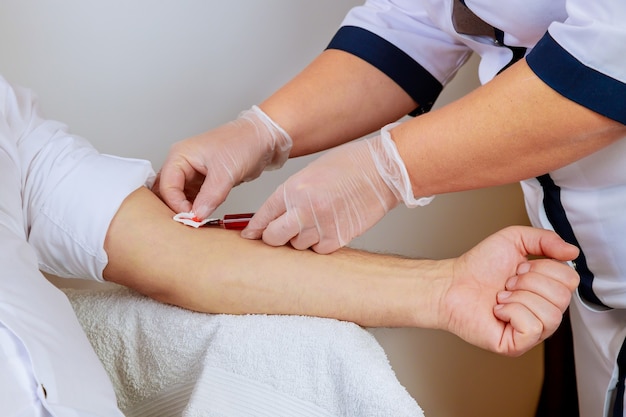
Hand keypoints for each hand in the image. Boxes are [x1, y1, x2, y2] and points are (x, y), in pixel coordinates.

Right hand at [155, 106, 291, 218]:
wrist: (262, 140)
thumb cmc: (243, 142)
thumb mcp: (225, 172)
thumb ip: (210, 196)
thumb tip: (198, 215)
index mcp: (180, 156)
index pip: (166, 186)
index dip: (176, 204)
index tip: (190, 217)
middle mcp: (182, 164)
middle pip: (167, 192)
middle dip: (175, 208)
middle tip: (188, 222)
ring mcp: (192, 173)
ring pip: (179, 198)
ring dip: (185, 210)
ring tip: (196, 221)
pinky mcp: (204, 182)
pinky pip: (193, 199)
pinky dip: (196, 209)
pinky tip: (202, 217)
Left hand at [242, 123, 432, 253]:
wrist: (382, 172)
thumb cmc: (349, 166)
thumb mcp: (310, 174)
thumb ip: (290, 195)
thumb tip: (274, 215)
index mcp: (293, 190)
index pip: (263, 217)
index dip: (255, 229)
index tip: (250, 235)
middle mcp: (304, 210)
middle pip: (274, 238)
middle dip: (273, 237)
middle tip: (279, 233)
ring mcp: (321, 226)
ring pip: (297, 246)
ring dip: (300, 239)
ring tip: (316, 222)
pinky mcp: (338, 239)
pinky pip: (318, 250)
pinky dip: (319, 244)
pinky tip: (328, 228)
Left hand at [441, 226, 579, 356]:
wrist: (451, 283)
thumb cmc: (478, 266)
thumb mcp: (514, 240)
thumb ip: (545, 239)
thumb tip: (572, 252)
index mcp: (546, 289)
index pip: (570, 279)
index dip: (542, 269)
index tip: (519, 268)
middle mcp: (543, 311)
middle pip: (563, 297)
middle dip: (529, 282)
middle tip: (508, 283)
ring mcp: (532, 331)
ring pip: (550, 314)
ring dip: (519, 297)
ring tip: (502, 296)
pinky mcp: (517, 344)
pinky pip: (531, 328)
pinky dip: (512, 312)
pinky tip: (498, 310)